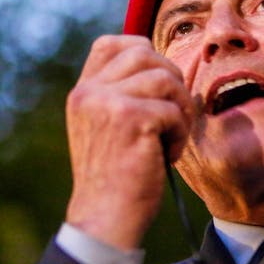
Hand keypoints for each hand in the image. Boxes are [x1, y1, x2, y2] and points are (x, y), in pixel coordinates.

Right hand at [64, 35, 195, 250]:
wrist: (106, 219)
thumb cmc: (117, 179)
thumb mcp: (108, 129)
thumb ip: (121, 96)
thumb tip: (161, 66)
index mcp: (83, 93)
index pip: (110, 44)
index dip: (142, 52)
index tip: (159, 85)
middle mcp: (89, 93)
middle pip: (144, 53)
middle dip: (172, 80)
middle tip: (174, 116)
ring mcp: (106, 103)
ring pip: (165, 78)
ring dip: (180, 108)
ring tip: (172, 137)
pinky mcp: (130, 119)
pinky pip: (173, 109)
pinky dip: (180, 133)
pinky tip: (167, 156)